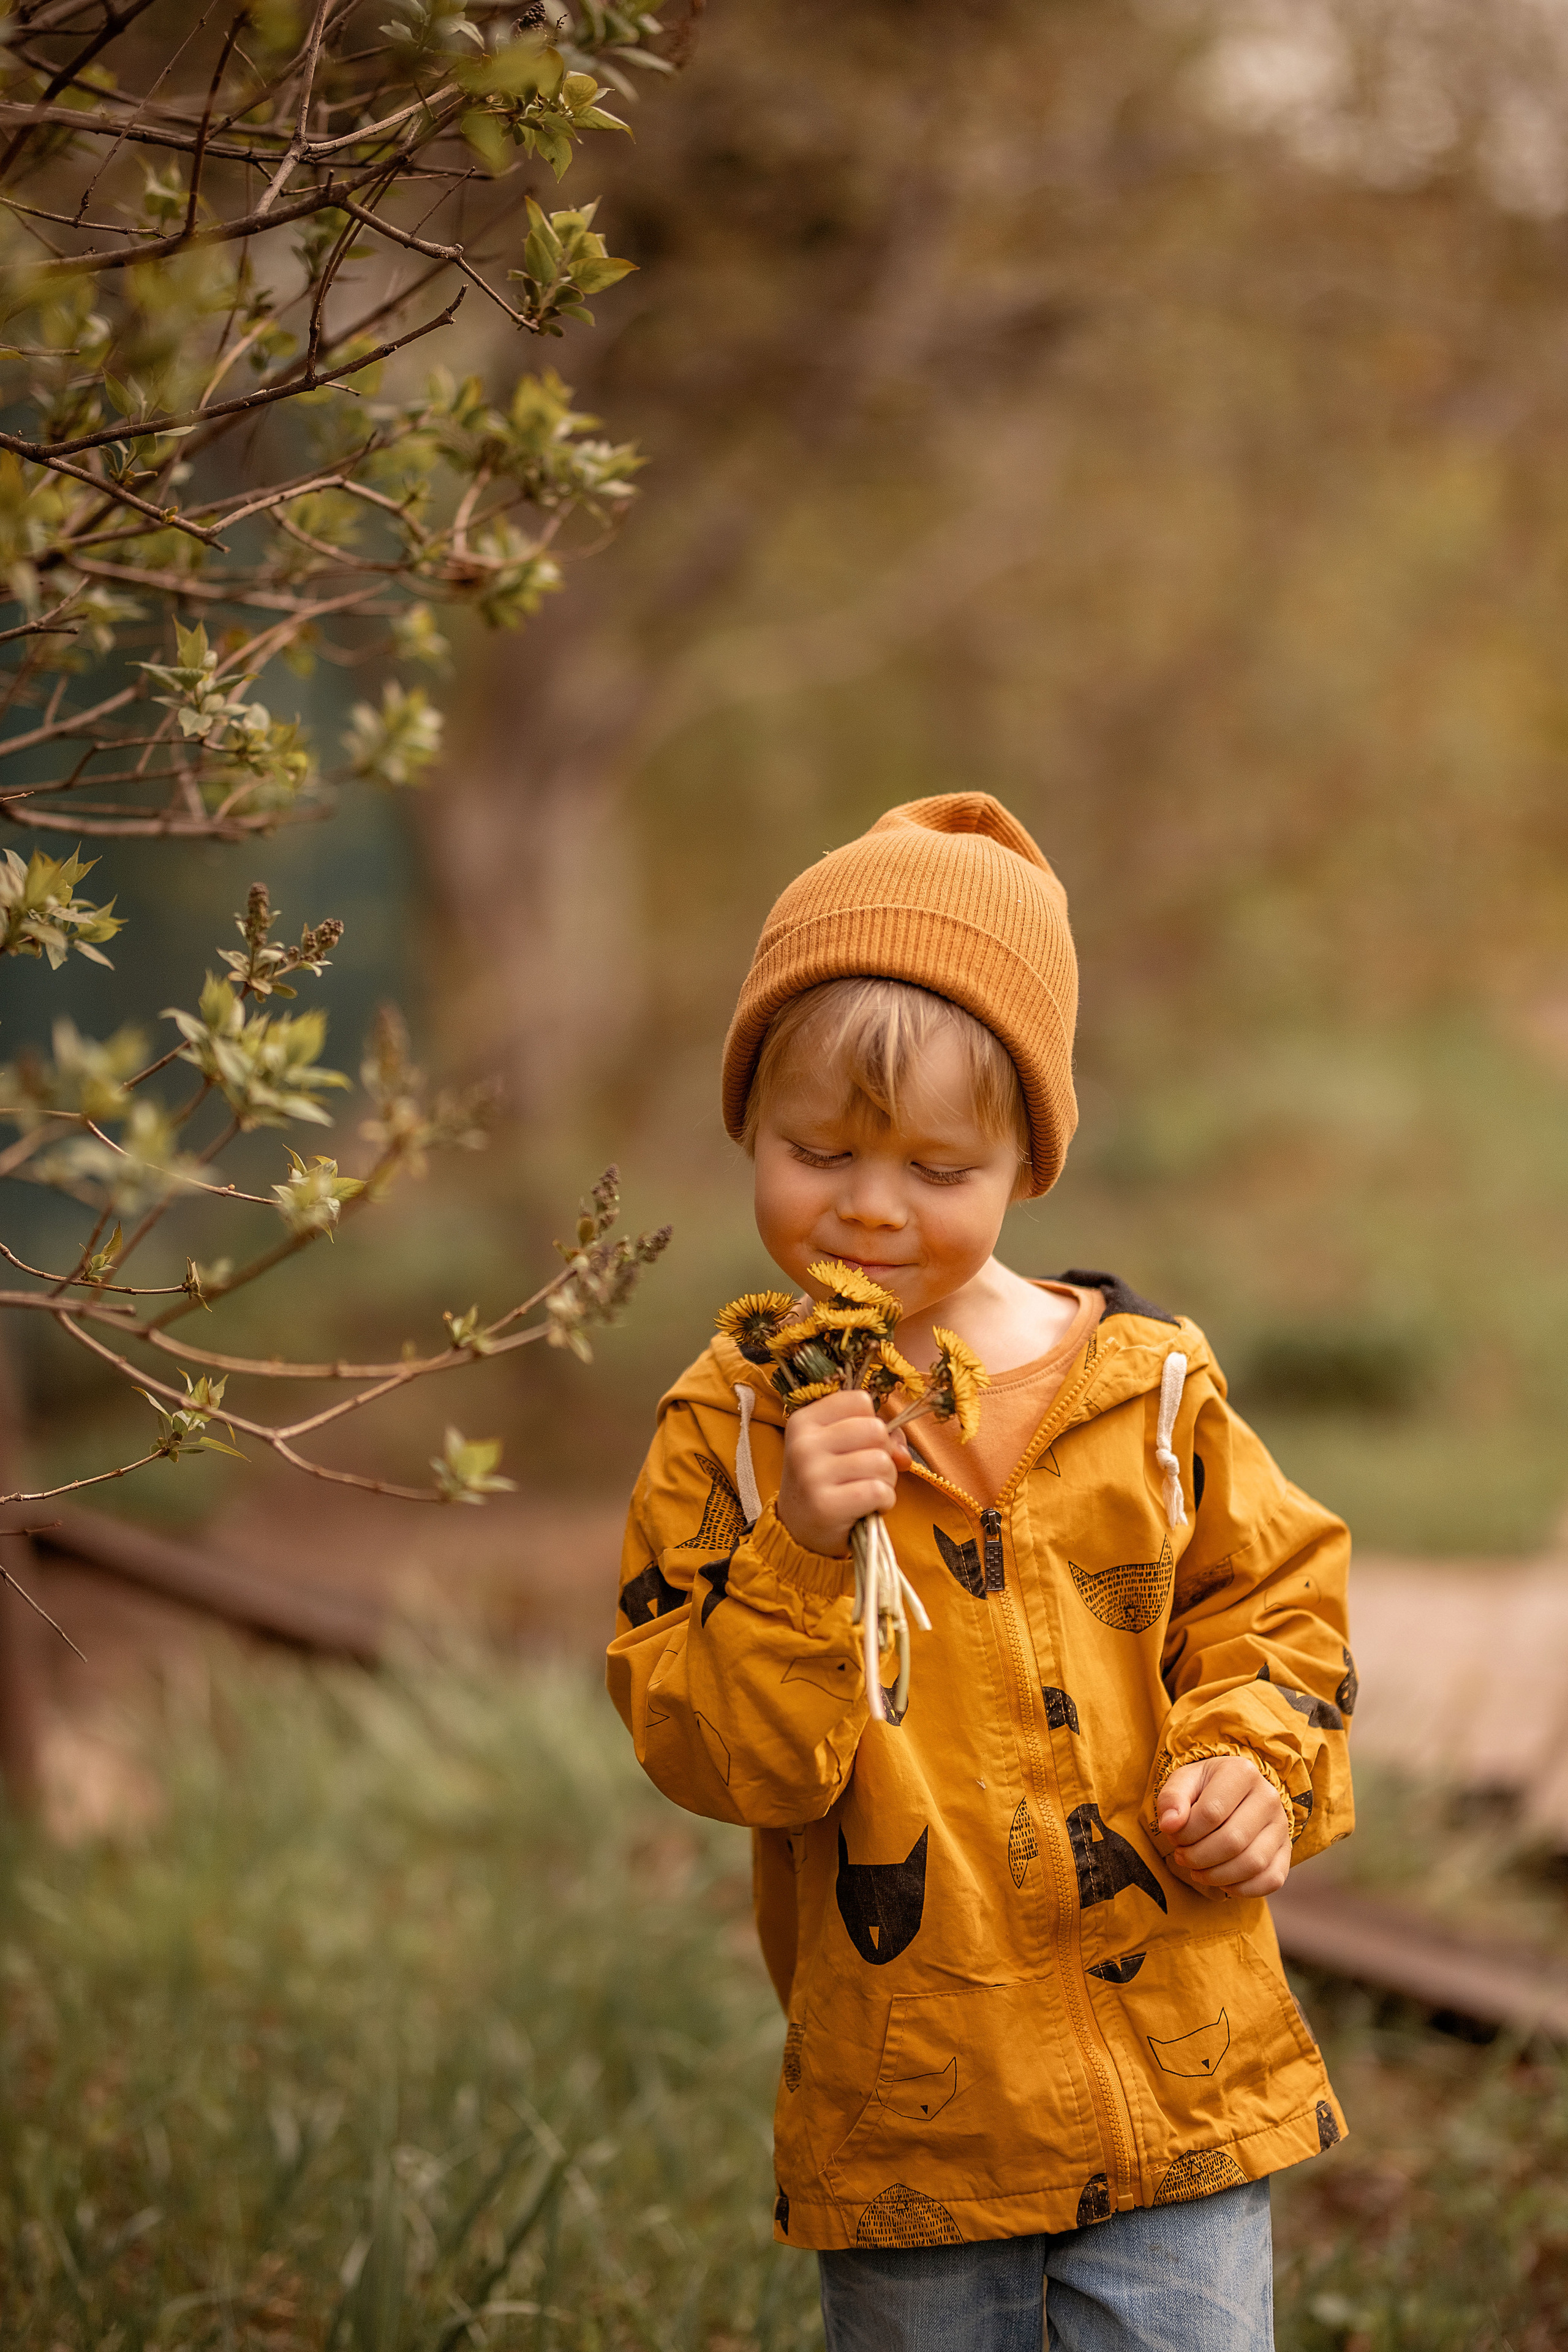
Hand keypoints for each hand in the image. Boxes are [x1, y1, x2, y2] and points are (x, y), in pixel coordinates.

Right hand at [777, 1389, 910, 1557]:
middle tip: (868, 1474)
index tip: (861, 1444)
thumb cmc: (826, 1482)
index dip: (872, 1423)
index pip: (860, 1401)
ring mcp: (812, 1474)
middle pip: (875, 1430)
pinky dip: (885, 1502)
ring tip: (867, 1492)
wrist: (797, 1531)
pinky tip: (869, 1508)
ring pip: (881, 1461)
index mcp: (804, 1420)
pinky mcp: (825, 1505)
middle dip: (884, 1454)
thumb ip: (878, 1437)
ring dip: (886, 1481)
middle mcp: (804, 1444)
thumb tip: (903, 1455)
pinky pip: (879, 1491)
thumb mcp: (839, 1449)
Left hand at [1157, 1756, 1290, 1896]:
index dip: (1186, 1833)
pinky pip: (1271, 1880)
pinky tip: (1222, 1881)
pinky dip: (1242, 1889)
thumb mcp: (1183, 1783)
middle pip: (1232, 1841)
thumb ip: (1171, 1799)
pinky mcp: (1287, 1851)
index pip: (1211, 1813)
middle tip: (1182, 1856)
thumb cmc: (1204, 1789)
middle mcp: (1269, 1797)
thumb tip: (1169, 1824)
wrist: (1235, 1794)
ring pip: (1252, 1864)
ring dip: (1217, 1876)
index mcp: (1242, 1772)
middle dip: (1198, 1857)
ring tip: (1197, 1870)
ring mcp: (1281, 1826)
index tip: (1173, 1835)